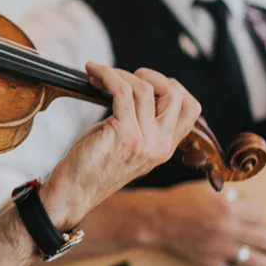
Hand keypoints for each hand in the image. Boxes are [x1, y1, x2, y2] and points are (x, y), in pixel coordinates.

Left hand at [42, 66, 201, 228]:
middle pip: (176, 94)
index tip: (146, 81)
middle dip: (151, 75)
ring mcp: (145, 141)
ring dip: (120, 73)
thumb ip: (141, 122)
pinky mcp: (124, 134)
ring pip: (145, 88)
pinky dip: (107, 75)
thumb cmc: (92, 166)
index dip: (172, 87)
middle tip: (125, 76)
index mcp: (164, 148)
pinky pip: (122, 91)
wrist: (73, 193)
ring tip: (101, 74)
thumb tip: (136, 86)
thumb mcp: (128, 145)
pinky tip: (94, 72)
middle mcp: (160, 145)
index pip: (191, 109)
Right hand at [146, 181, 265, 265]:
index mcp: (229, 208)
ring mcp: (221, 249)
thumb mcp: (205, 188)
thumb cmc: (179, 201)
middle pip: (264, 237)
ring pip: (254, 260)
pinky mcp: (211, 264)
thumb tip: (243, 200)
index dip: (257, 212)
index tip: (253, 214)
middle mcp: (229, 229)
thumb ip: (228, 193)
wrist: (156, 221)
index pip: (258, 212)